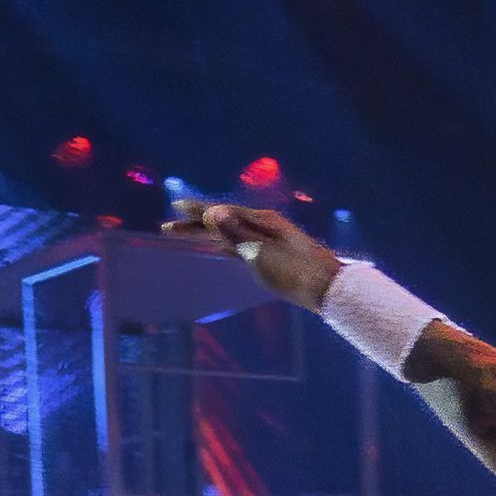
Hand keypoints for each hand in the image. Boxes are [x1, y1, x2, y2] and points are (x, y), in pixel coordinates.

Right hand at [167, 199, 339, 308]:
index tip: (176, 207)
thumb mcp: (262, 253)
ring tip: (187, 233)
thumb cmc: (296, 272)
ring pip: (230, 234)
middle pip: (222, 223)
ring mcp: (268, 240)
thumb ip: (236, 233)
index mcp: (260, 221)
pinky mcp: (272, 256)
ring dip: (208, 234)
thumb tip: (212, 212)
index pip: (221, 213)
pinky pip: (241, 246)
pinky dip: (225, 245)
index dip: (196, 212)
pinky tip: (219, 247)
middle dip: (195, 225)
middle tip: (168, 227)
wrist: (327, 288)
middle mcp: (263, 226)